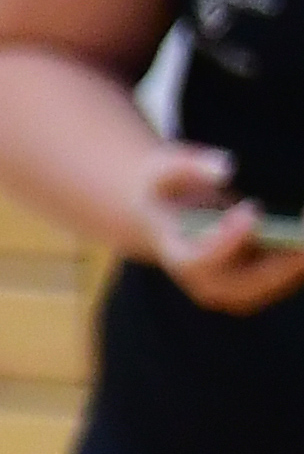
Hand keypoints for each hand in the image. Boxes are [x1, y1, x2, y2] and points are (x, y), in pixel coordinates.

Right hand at [143, 144, 303, 313]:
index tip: (252, 208)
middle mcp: (204, 282)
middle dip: (282, 263)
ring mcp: (233, 285)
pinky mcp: (259, 278)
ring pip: (274, 284)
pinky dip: (301, 251)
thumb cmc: (164, 189)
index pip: (201, 262)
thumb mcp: (163, 168)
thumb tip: (226, 168)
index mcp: (177, 256)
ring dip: (298, 257)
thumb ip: (190, 166)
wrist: (166, 213)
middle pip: (246, 286)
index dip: (227, 240)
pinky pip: (289, 274)